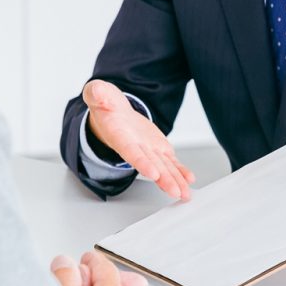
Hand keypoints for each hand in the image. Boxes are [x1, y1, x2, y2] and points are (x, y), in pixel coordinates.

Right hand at [83, 79, 194, 199]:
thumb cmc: (105, 106)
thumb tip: (97, 91)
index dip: (142, 163)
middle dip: (164, 180)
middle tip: (175, 192)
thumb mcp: (97, 94)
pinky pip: (171, 162)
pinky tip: (189, 180)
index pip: (131, 152)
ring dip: (175, 181)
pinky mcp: (158, 148)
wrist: (113, 114)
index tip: (153, 174)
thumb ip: (97, 93)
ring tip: (185, 194)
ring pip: (163, 167)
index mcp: (119, 135)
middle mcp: (135, 147)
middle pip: (151, 166)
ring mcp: (148, 149)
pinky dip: (180, 171)